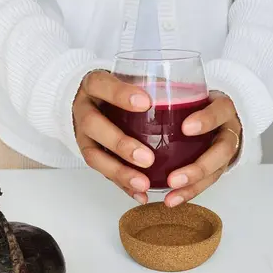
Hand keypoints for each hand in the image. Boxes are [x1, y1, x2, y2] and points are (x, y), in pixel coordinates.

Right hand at [73, 70, 153, 203]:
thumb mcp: (129, 77)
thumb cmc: (120, 89)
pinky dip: (122, 185)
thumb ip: (149, 84)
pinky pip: (103, 173)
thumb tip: (189, 94)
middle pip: (94, 126)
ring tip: (143, 184)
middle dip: (120, 144)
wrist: (91, 101)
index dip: (120, 94)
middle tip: (147, 158)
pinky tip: (140, 195)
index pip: (102, 84)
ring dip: (120, 172)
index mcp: (94, 85)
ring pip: (94, 156)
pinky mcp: (91, 154)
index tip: (146, 103)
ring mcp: (83, 135)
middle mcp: (83, 110)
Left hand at [164, 91, 241, 206]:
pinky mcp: (218, 167)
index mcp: (223, 108)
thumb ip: (170, 91)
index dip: (206, 120)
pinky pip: (206, 183)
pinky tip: (171, 200)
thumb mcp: (190, 90)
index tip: (186, 128)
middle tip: (173, 178)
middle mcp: (229, 131)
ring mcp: (226, 152)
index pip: (220, 111)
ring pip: (216, 173)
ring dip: (192, 187)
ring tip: (171, 196)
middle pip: (222, 152)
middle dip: (198, 168)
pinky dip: (188, 193)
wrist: (221, 113)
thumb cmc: (197, 100)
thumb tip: (132, 90)